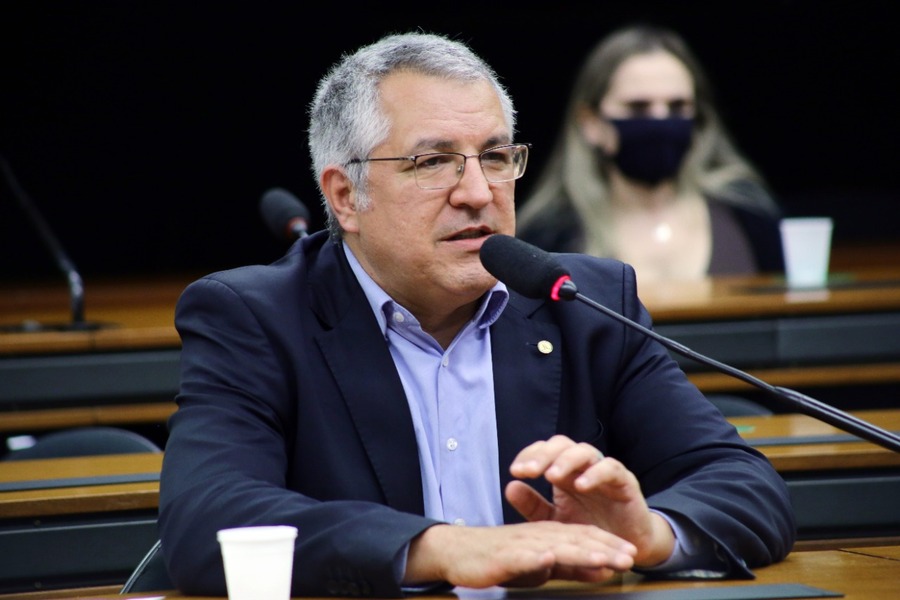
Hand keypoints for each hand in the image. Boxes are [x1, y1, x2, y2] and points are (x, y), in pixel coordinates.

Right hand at [405, 521, 635, 588]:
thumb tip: (601, 571)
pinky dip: (537, 556)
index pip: (584, 537)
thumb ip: (570, 567)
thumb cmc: (498, 559)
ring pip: (556, 545)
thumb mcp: (540, 565)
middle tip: (630, 556)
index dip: (608, 545)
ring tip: (603, 558)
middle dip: (605, 548)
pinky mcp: (503, 554)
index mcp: (548, 534)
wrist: (457, 552)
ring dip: (581, 552)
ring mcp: (522, 544)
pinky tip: (549, 557)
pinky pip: (523, 555)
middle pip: (576, 539)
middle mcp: (539, 535)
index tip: (632, 553)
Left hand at [505, 435, 674, 567]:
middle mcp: (582, 466)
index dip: (529, 456)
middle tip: (528, 471)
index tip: (515, 471)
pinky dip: (595, 474)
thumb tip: (510, 487)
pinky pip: (610, 469)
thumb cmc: (589, 530)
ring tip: (551, 476)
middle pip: (561, 445)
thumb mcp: (556, 521)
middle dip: (543, 455)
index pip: (544, 451)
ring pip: (584, 451)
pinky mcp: (625, 481)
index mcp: (564, 471)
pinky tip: (582, 485)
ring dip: (566, 461)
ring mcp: (603, 471)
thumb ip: (534, 506)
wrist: (622, 550)